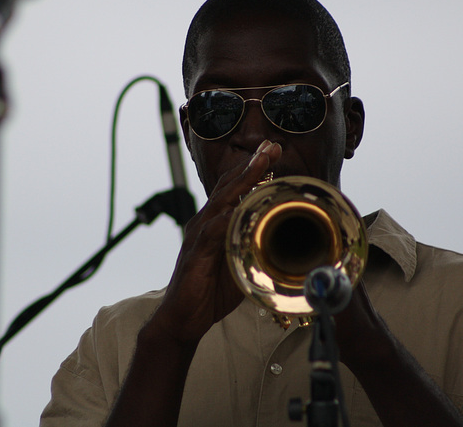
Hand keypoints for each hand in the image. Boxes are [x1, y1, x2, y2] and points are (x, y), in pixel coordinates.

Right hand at [150, 140, 281, 344]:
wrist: (183, 317)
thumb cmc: (211, 289)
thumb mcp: (239, 261)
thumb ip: (252, 243)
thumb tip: (279, 233)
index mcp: (215, 221)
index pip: (233, 187)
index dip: (252, 168)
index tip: (272, 150)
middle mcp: (205, 222)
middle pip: (229, 186)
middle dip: (252, 164)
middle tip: (272, 146)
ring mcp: (198, 236)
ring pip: (222, 201)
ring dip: (242, 181)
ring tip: (260, 164)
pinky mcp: (196, 254)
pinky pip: (212, 233)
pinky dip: (226, 220)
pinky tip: (238, 210)